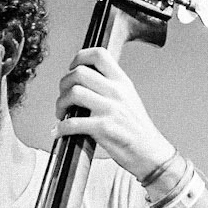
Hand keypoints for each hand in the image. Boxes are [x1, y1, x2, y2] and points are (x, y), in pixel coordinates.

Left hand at [53, 48, 172, 180]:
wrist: (149, 152)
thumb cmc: (135, 128)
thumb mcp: (128, 98)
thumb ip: (109, 86)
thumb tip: (82, 80)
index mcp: (122, 82)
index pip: (99, 55)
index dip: (80, 57)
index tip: (72, 68)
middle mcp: (117, 91)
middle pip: (80, 73)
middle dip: (64, 84)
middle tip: (63, 97)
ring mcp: (111, 109)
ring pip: (74, 93)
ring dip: (60, 104)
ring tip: (61, 114)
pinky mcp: (104, 128)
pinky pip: (73, 123)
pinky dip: (60, 128)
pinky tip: (58, 132)